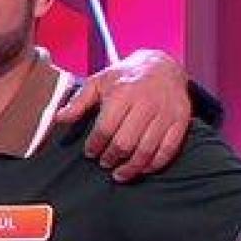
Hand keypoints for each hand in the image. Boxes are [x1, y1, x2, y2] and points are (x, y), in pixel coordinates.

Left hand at [54, 48, 189, 181]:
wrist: (163, 66)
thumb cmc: (125, 76)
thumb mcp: (98, 82)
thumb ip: (79, 101)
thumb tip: (59, 118)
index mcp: (123, 93)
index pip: (105, 128)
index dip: (95, 145)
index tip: (90, 153)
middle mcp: (146, 103)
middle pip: (126, 142)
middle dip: (111, 158)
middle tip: (104, 163)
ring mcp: (166, 113)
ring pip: (147, 149)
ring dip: (131, 167)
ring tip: (119, 174)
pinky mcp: (181, 121)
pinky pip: (169, 149)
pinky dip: (155, 164)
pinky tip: (143, 168)